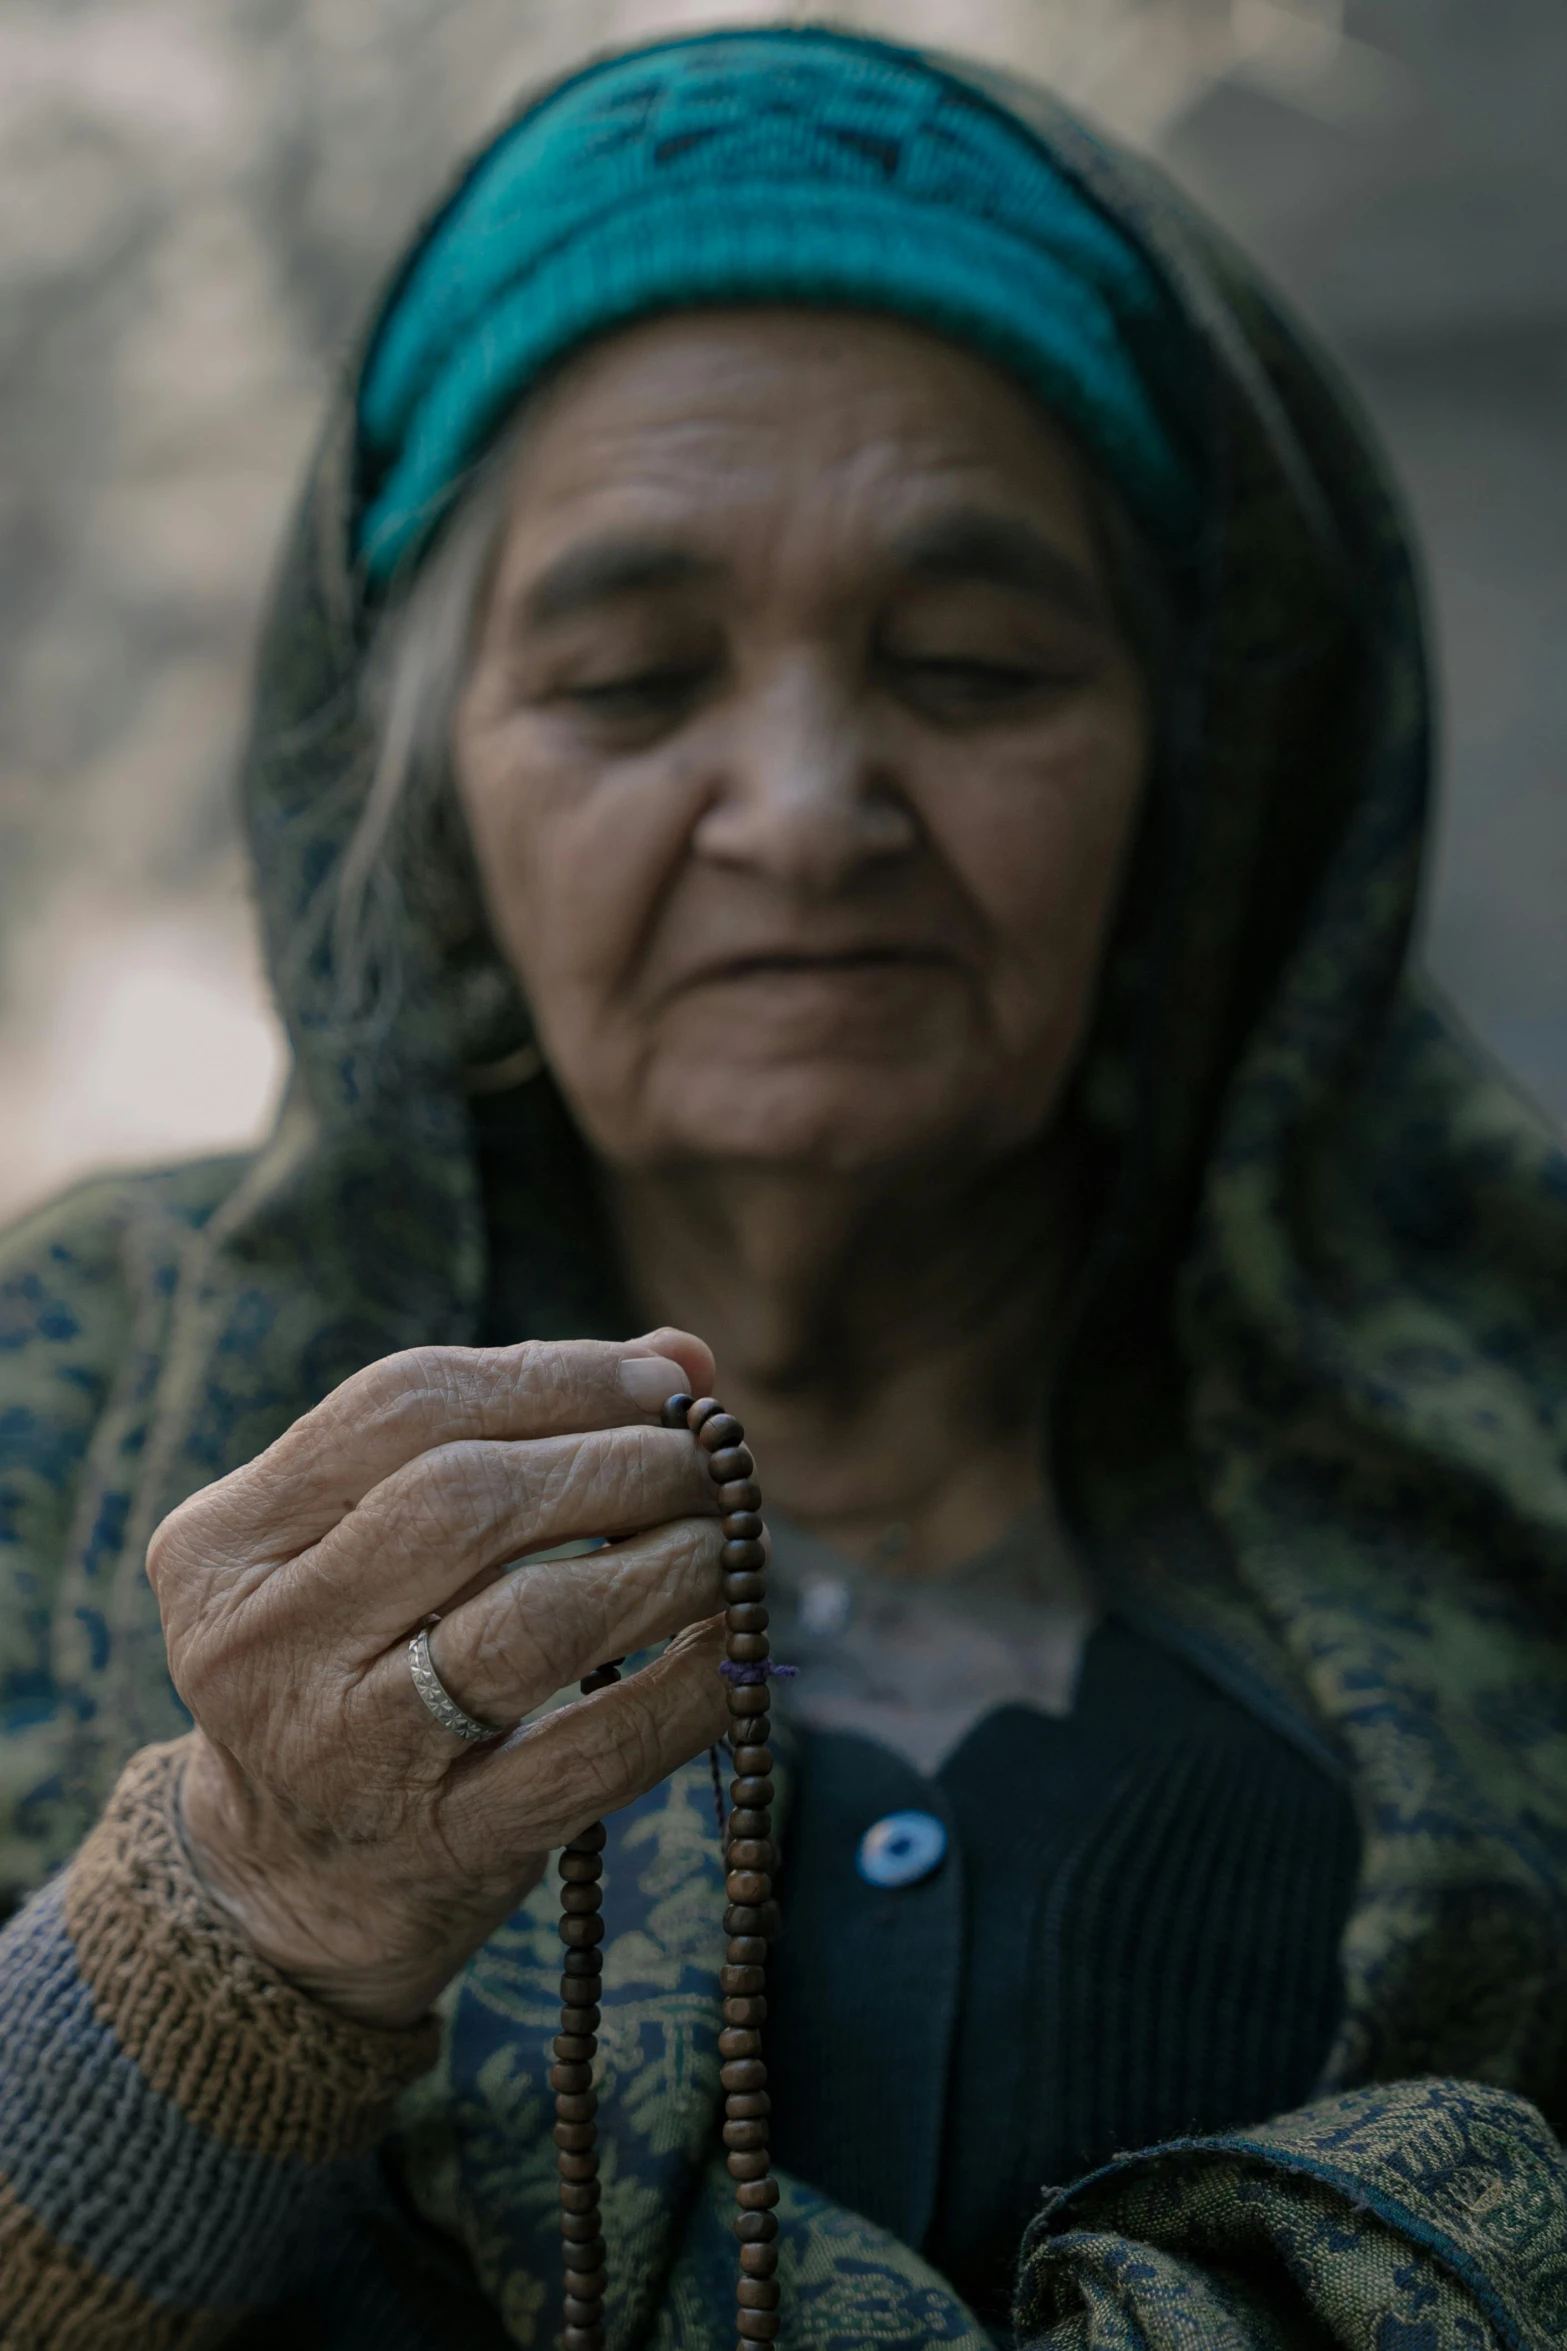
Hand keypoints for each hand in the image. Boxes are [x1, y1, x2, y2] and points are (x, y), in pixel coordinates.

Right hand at [147, 1329, 727, 2026]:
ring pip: (537, 1618)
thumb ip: (503, 1430)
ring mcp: (352, 1755)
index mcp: (222, 1544)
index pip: (400, 1406)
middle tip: (710, 1464)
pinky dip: (692, 1682)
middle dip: (620, 1461)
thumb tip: (681, 1354)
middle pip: (466, 1499)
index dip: (553, 1375)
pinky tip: (733, 1641)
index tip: (664, 1378)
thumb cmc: (354, 1660)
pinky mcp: (450, 1843)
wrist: (290, 1883)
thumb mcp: (366, 1539)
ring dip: (669, 1560)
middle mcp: (265, 1646)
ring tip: (730, 1541)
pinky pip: (602, 1747)